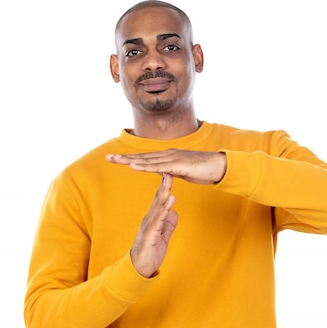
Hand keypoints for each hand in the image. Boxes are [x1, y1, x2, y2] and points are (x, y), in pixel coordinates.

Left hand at [106, 149, 226, 184]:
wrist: (218, 166)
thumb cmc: (202, 169)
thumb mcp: (182, 172)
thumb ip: (171, 171)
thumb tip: (162, 173)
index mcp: (167, 157)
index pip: (145, 158)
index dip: (130, 158)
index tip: (116, 159)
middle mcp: (167, 155)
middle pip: (141, 157)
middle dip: (124, 157)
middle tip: (107, 157)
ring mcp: (172, 159)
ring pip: (146, 160)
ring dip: (130, 160)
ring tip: (115, 160)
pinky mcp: (177, 166)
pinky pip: (158, 167)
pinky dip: (144, 167)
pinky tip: (133, 167)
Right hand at [131, 173, 178, 277]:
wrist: (139, 269)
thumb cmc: (150, 253)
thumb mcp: (162, 237)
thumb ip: (168, 225)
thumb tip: (175, 213)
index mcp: (153, 219)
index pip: (159, 200)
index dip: (165, 186)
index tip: (171, 173)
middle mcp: (149, 219)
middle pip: (157, 199)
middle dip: (164, 184)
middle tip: (169, 168)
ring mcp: (149, 226)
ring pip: (157, 206)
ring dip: (164, 192)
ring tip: (170, 180)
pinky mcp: (150, 235)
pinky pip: (159, 220)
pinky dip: (165, 209)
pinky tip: (171, 200)